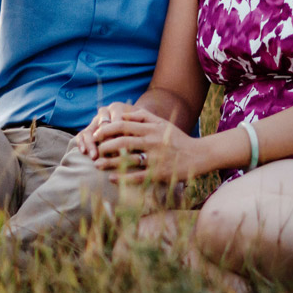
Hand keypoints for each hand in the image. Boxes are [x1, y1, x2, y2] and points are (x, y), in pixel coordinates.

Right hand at [75, 102, 137, 157]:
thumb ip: (135, 130)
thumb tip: (129, 143)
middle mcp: (105, 112)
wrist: (133, 121)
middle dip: (104, 140)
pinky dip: (81, 142)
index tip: (122, 149)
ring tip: (94, 156)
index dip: (118, 136)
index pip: (116, 122)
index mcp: (117, 108)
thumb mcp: (140, 124)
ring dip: (90, 143)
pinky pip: (82, 134)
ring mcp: (95, 120)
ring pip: (90, 130)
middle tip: (106, 153)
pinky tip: (83, 151)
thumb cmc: (139, 124)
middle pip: (102, 126)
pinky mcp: (89, 128)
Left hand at [91, 106, 208, 184]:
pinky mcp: (159, 173)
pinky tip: (111, 179)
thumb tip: (123, 114)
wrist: (199, 155)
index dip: (106, 129)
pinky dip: (123, 178)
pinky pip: (137, 176)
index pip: (123, 125)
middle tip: (94, 151)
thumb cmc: (178, 138)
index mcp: (151, 129)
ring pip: (127, 159)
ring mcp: (156, 158)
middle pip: (122, 142)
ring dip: (109, 162)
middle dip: (104, 146)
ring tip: (97, 165)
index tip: (96, 134)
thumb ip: (143, 117)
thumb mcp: (163, 123)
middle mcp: (152, 142)